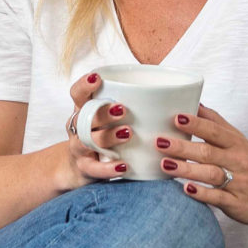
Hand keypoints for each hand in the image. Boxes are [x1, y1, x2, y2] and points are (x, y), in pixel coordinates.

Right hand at [63, 72, 130, 186]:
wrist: (78, 168)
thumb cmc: (100, 135)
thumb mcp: (106, 119)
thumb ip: (127, 105)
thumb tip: (170, 93)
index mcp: (84, 110)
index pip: (78, 94)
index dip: (84, 85)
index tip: (97, 78)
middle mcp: (79, 127)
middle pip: (85, 116)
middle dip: (103, 112)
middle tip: (123, 110)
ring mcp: (80, 148)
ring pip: (89, 141)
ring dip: (109, 136)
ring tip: (128, 133)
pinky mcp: (85, 168)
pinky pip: (94, 168)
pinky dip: (109, 168)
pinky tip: (123, 166)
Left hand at [156, 104, 247, 224]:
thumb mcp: (237, 139)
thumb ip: (215, 122)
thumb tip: (194, 102)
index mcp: (235, 143)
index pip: (214, 130)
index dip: (196, 124)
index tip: (176, 118)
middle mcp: (236, 161)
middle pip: (208, 151)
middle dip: (183, 146)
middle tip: (160, 141)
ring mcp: (237, 183)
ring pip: (211, 174)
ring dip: (187, 168)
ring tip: (165, 164)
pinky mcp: (236, 203)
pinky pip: (218, 198)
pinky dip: (202, 193)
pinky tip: (186, 188)